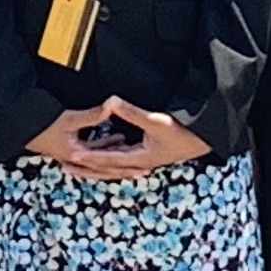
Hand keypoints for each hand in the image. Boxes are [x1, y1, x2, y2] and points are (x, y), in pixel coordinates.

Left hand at [58, 97, 204, 177]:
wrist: (203, 139)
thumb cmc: (183, 132)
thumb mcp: (156, 121)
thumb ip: (131, 112)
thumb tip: (110, 102)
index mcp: (140, 159)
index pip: (109, 159)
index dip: (90, 156)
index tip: (73, 154)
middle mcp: (140, 163)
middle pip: (108, 168)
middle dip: (87, 166)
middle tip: (67, 164)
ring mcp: (144, 161)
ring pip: (114, 165)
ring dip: (97, 163)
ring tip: (80, 161)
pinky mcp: (148, 155)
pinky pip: (123, 159)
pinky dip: (110, 157)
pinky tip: (106, 152)